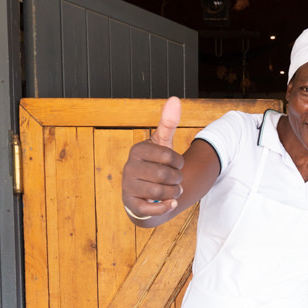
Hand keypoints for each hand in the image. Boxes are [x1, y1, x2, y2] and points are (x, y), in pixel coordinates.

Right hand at [121, 97, 183, 219]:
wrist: (146, 193)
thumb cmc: (156, 165)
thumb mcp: (162, 144)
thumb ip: (168, 123)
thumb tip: (175, 99)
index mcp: (138, 150)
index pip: (168, 156)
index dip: (179, 163)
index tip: (178, 165)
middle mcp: (129, 167)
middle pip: (164, 175)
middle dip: (177, 179)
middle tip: (177, 181)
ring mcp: (128, 186)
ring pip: (160, 192)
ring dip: (174, 193)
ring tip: (174, 191)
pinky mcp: (131, 204)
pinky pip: (151, 209)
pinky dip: (166, 207)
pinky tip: (170, 203)